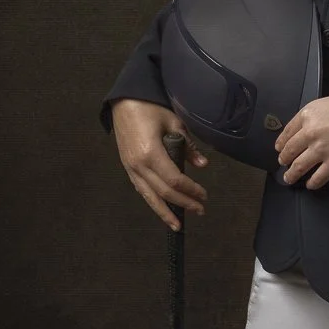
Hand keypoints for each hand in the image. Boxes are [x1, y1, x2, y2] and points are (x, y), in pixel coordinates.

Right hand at [112, 99, 208, 230]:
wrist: (124, 103)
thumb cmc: (151, 109)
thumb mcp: (174, 123)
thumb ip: (188, 146)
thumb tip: (203, 165)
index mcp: (150, 153)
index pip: (174, 180)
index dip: (191, 190)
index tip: (204, 195)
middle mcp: (138, 166)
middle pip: (163, 192)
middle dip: (183, 203)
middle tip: (200, 211)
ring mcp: (130, 168)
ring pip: (149, 197)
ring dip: (164, 212)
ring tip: (177, 225)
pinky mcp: (127, 168)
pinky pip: (141, 189)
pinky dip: (153, 201)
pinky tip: (162, 208)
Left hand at [273, 91, 328, 189]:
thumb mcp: (328, 103)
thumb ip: (315, 116)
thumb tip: (308, 128)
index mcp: (307, 115)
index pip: (287, 132)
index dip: (281, 142)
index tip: (279, 148)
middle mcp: (309, 133)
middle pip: (290, 150)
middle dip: (284, 159)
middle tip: (283, 163)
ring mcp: (320, 150)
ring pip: (298, 167)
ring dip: (292, 175)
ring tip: (289, 179)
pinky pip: (317, 178)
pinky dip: (312, 183)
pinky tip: (311, 184)